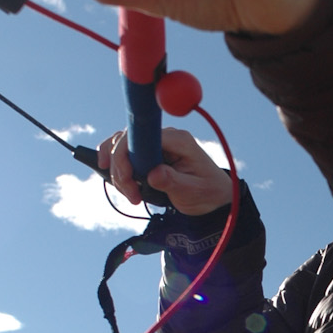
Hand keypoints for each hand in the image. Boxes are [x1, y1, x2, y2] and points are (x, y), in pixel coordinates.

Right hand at [98, 126, 232, 215]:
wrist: (214, 196)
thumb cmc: (207, 192)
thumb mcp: (192, 191)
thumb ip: (172, 182)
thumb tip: (152, 174)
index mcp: (179, 140)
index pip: (141, 136)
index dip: (125, 155)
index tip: (126, 179)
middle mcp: (165, 136)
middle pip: (126, 140)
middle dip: (121, 169)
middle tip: (132, 195)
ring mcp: (156, 142)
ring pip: (121, 146)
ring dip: (118, 171)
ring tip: (132, 194)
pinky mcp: (149, 152)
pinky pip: (125, 153)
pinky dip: (118, 168)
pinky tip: (121, 182)